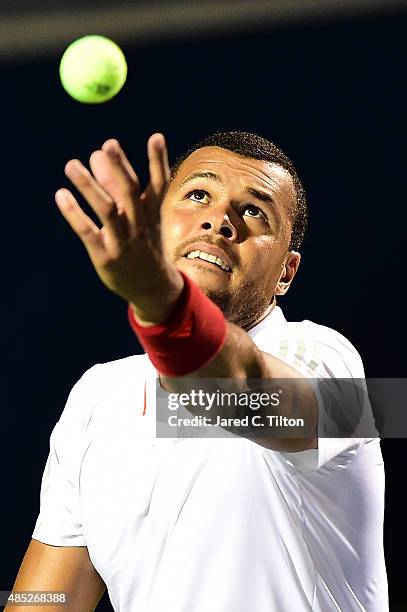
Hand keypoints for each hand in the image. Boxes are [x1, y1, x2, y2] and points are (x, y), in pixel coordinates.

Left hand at [55, 133, 182, 322]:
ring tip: (71, 165)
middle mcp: (140, 226)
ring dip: (89, 187)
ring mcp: (123, 242)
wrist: (152, 287)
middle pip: (130, 193)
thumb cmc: (144, 245)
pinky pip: (88, 232)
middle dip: (121, 168)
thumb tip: (96, 153)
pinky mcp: (105, 255)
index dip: (158, 161)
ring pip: (107, 211)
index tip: (156, 136)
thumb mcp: (139, 217)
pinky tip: (61, 196)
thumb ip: (116, 185)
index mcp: (152, 214)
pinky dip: (74, 214)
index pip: (158, 184)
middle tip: (108, 144)